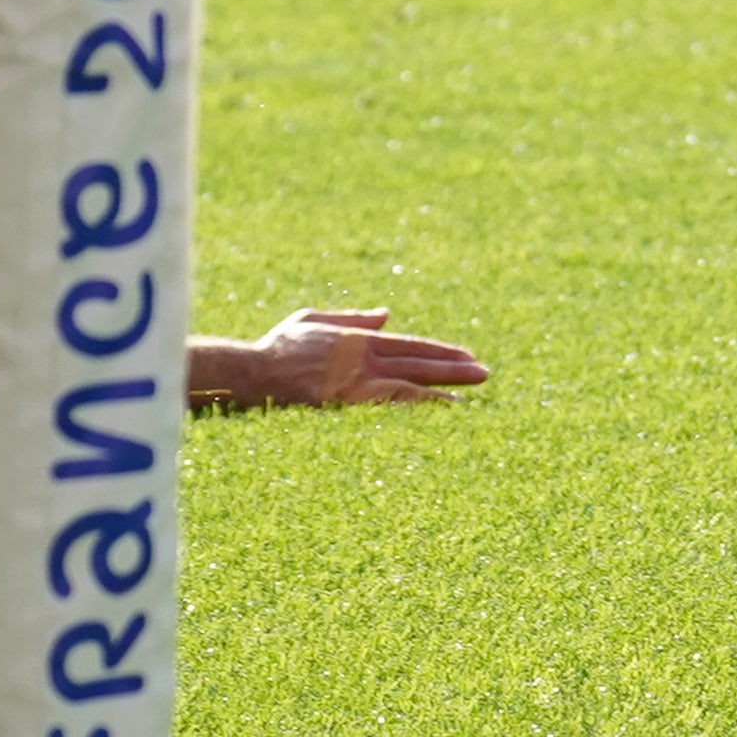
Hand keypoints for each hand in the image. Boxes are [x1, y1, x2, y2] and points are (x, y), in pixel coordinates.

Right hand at [198, 307, 488, 409]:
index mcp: (359, 339)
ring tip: (468, 399)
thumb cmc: (279, 346)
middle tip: (485, 373)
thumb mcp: (315, 319)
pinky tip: (428, 420)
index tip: (467, 356)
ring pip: (407, 389)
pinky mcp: (342, 406)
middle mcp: (362, 360)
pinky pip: (383, 411)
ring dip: (439, 393)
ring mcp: (354, 385)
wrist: (251, 370)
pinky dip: (409, 414)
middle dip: (452, 369)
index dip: (440, 352)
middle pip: (416, 364)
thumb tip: (387, 315)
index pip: (410, 346)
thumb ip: (353, 317)